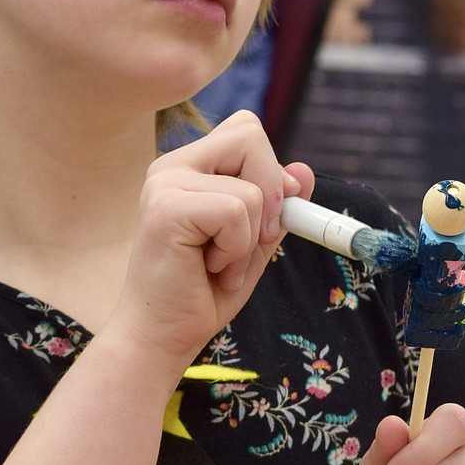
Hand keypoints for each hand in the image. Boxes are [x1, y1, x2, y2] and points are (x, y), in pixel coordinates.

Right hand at [107, 111, 313, 369]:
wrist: (161, 335)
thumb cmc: (201, 293)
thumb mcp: (252, 242)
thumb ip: (275, 206)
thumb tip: (304, 171)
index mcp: (188, 167)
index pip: (245, 129)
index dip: (270, 167)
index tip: (269, 215)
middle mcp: (170, 166)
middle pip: (250, 134)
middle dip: (270, 193)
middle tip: (252, 241)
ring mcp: (164, 183)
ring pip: (251, 189)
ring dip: (250, 241)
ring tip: (219, 266)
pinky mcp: (165, 208)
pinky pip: (236, 212)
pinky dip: (237, 251)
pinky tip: (209, 269)